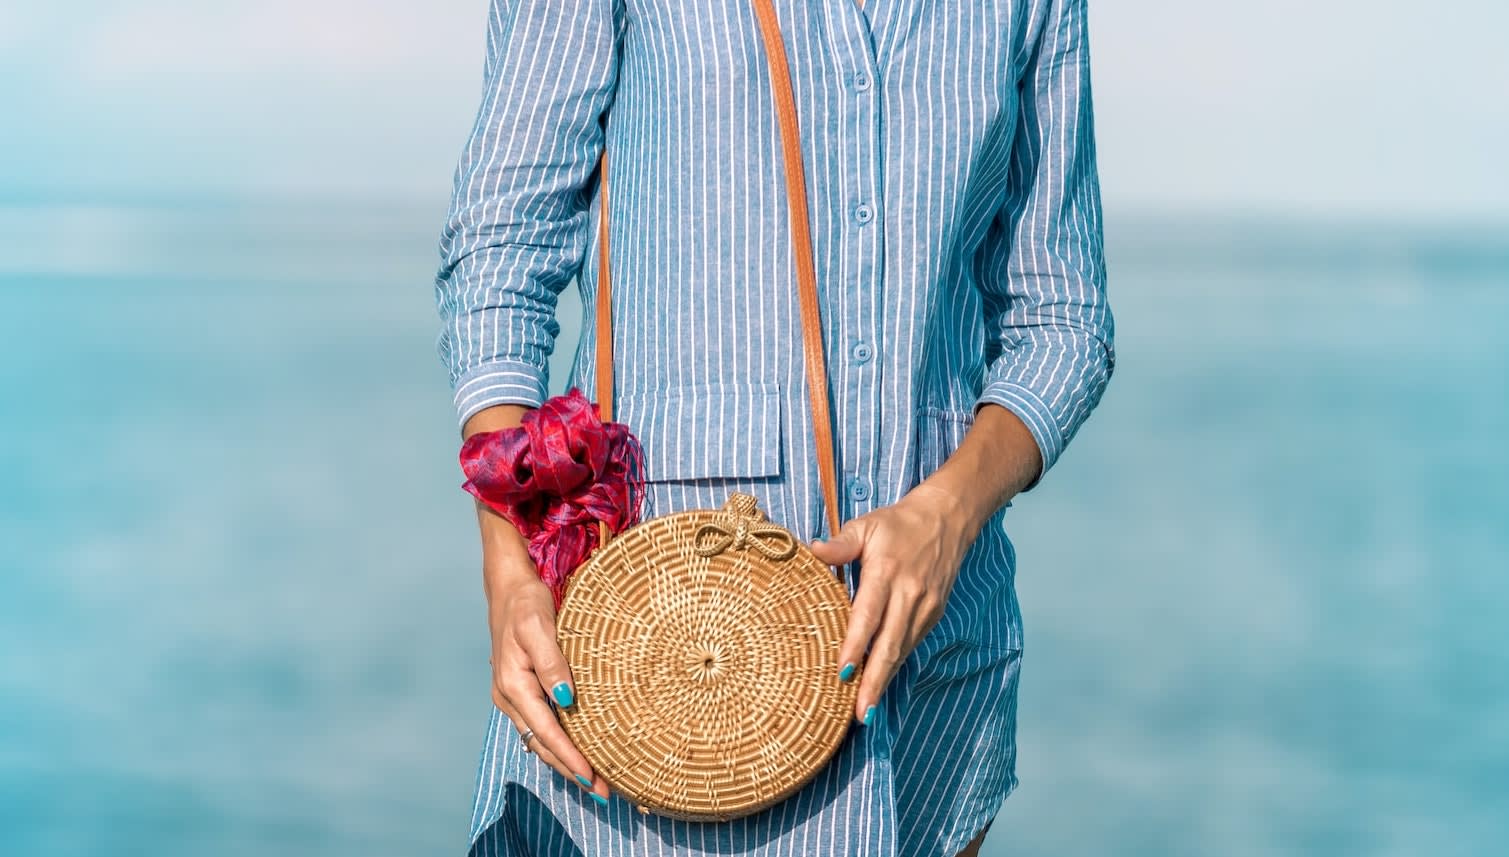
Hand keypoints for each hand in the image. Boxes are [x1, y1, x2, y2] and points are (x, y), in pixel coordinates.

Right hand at [483, 541, 611, 806]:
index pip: (545, 732)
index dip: (569, 757)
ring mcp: (514, 697)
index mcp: (513, 686)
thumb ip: (552, 663)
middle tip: (603, 793)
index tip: (591, 777)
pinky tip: (575, 753)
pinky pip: (541, 726)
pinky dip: (559, 744)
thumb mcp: (538, 627)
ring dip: (566, 761)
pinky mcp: (522, 692)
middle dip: (571, 770)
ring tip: (595, 781)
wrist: (508, 589)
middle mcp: (510, 698)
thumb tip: (566, 700)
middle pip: (543, 745)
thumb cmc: (526, 604)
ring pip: (541, 740)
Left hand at [808, 484, 979, 725]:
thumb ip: (839, 544)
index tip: (842, 673)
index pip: (868, 614)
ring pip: (903, 649)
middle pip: (890, 644)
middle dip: (875, 681)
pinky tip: (880, 682)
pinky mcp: (934, 613)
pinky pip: (911, 643)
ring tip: (867, 708)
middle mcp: (909, 593)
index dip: (856, 645)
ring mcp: (926, 606)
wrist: (947, 520)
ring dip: (885, 679)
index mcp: (887, 571)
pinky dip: (895, 663)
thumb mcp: (865, 526)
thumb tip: (811, 551)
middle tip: (861, 713)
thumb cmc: (897, 525)